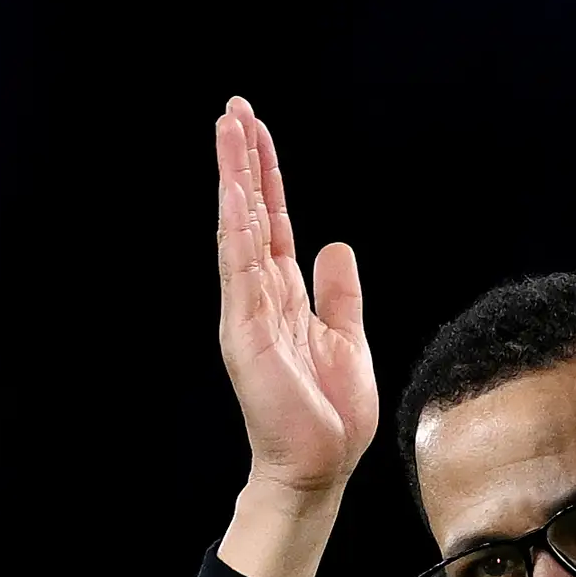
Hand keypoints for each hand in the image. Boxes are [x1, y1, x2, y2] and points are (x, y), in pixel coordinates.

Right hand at [212, 98, 373, 576]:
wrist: (318, 468)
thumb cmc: (329, 415)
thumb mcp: (346, 338)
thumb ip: (338, 292)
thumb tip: (336, 246)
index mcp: (284, 296)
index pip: (272, 223)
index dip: (267, 176)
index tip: (257, 131)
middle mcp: (259, 296)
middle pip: (249, 213)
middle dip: (243, 160)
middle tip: (235, 108)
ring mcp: (248, 310)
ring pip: (238, 228)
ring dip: (234, 176)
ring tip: (229, 126)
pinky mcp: (246, 330)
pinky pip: (239, 265)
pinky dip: (236, 223)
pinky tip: (234, 187)